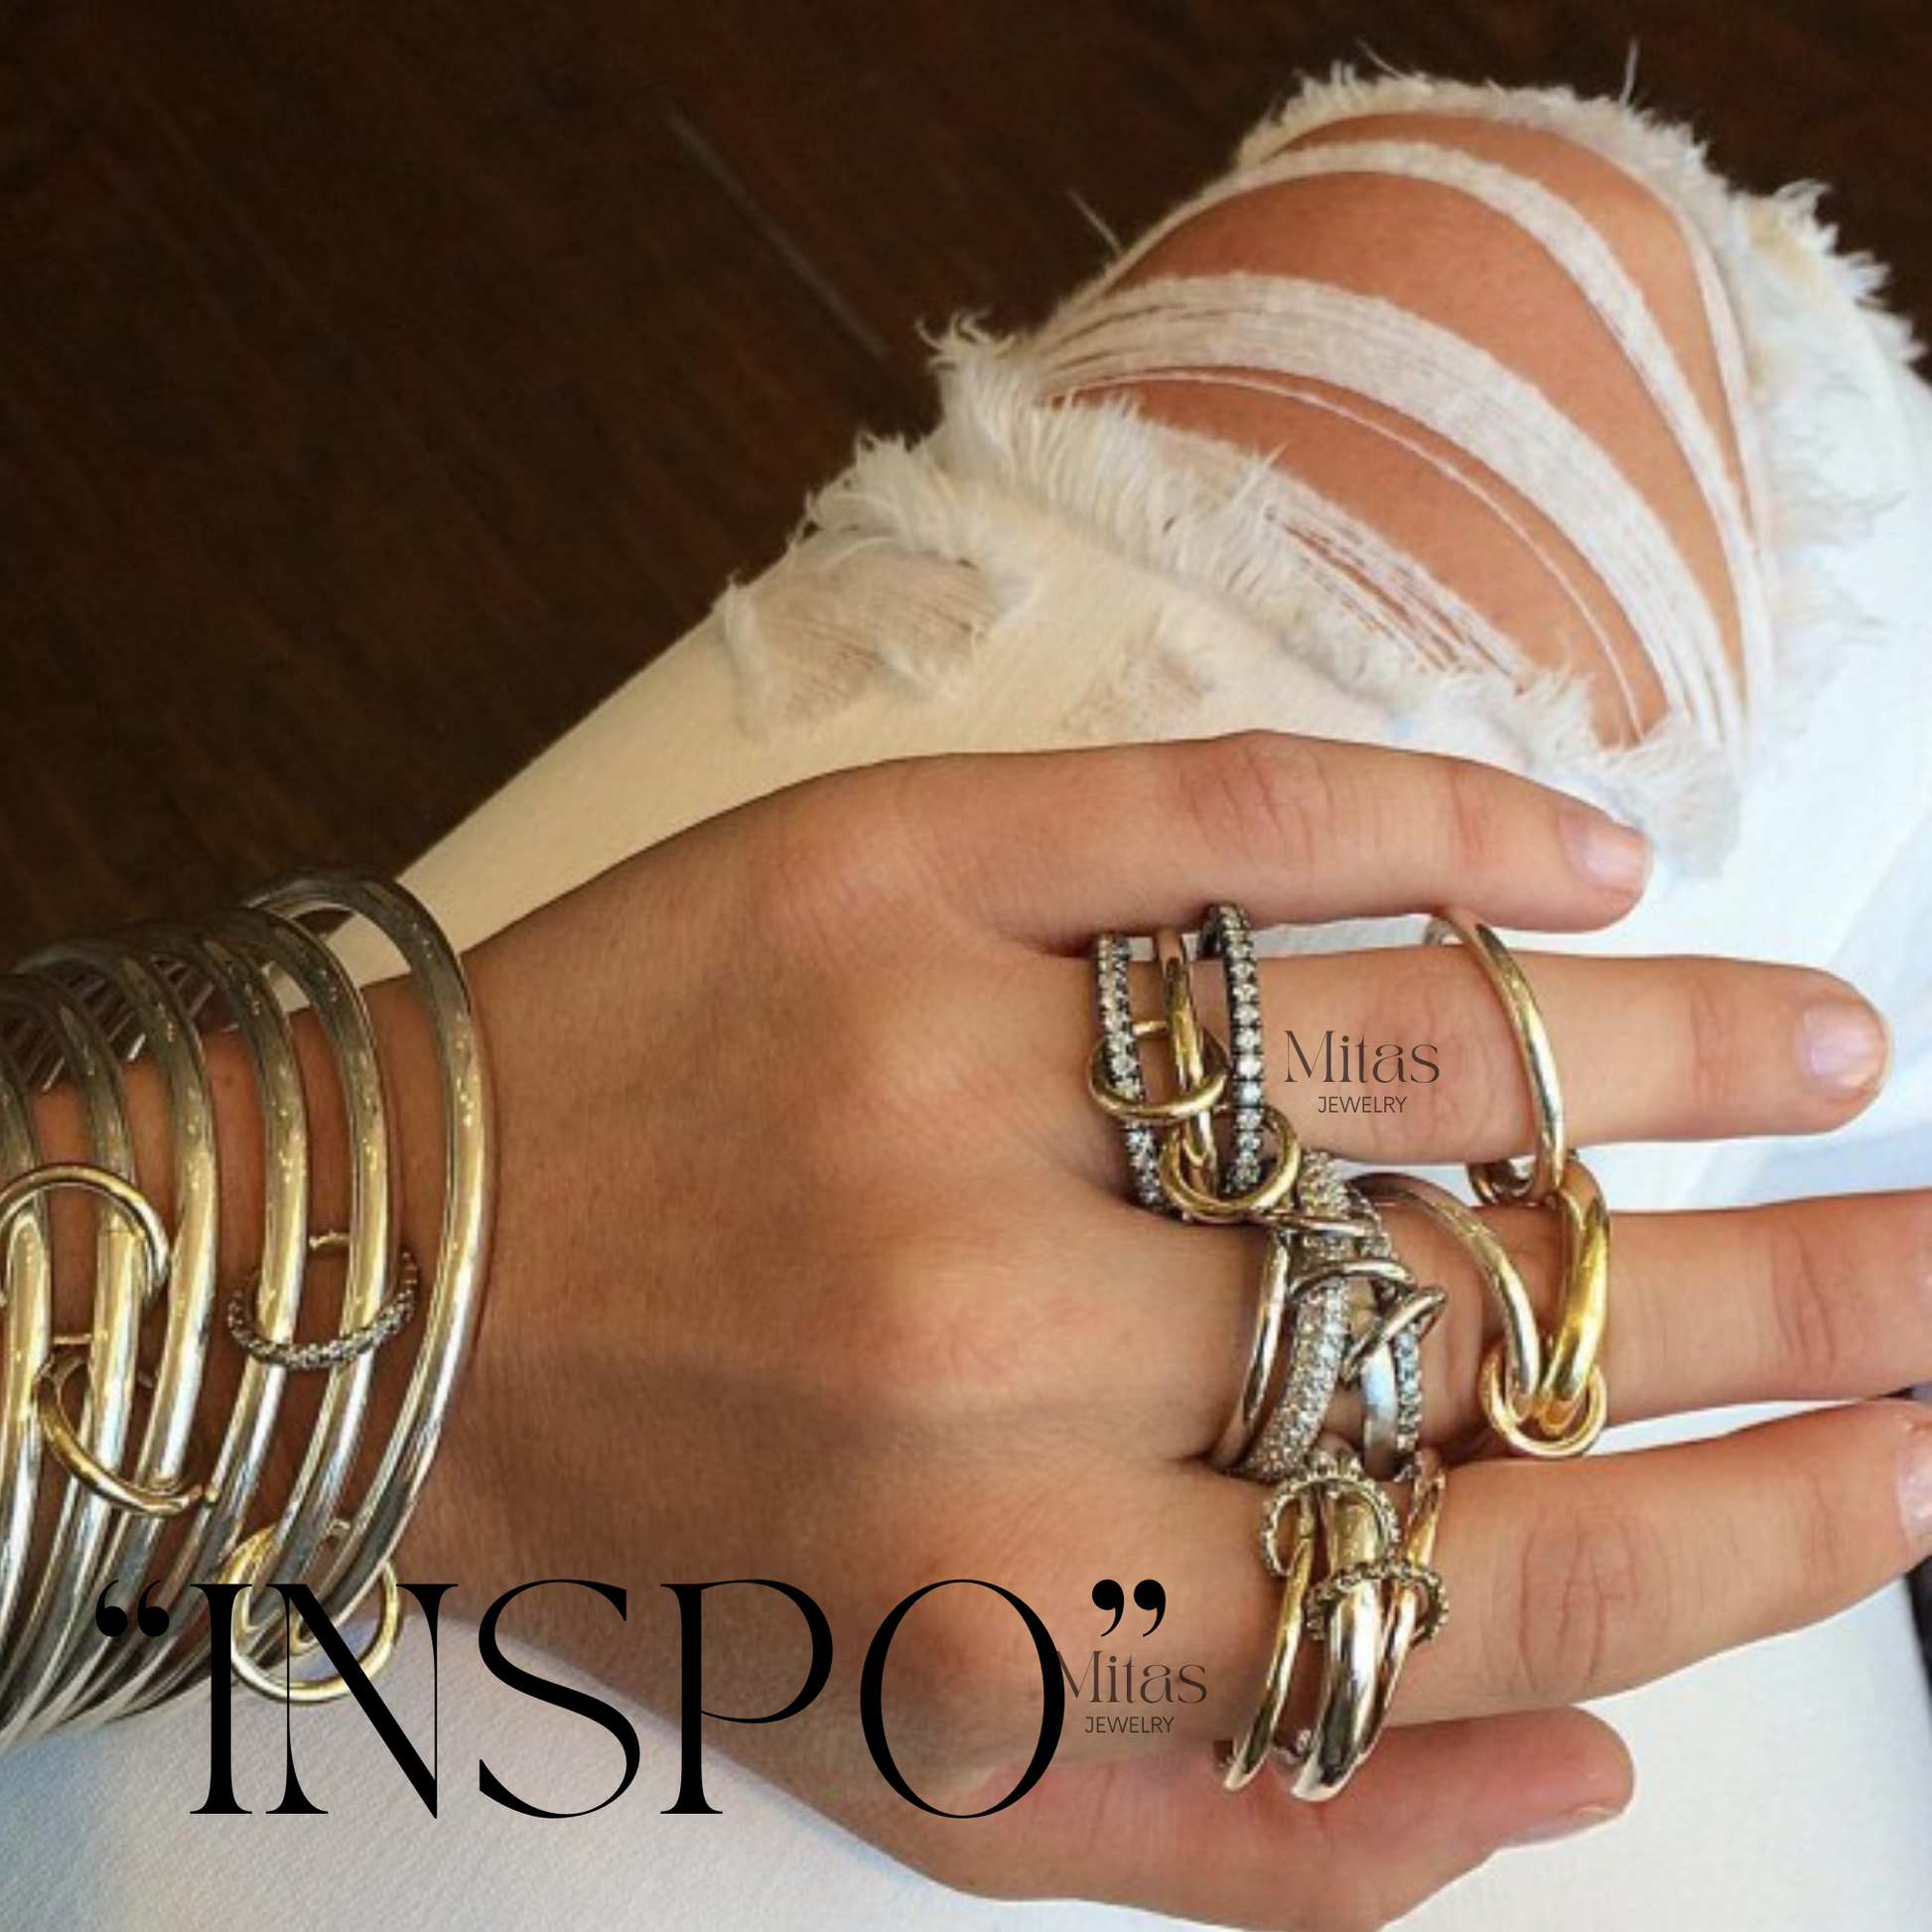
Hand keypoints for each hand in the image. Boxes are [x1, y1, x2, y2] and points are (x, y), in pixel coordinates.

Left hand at [401, 731, 1924, 1930]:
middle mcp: (1002, 1330)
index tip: (1910, 1468)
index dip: (1747, 1533)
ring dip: (1654, 1047)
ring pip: (1397, 1040)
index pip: (1483, 1575)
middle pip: (1482, 1301)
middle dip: (1775, 1291)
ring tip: (1823, 1048)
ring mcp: (951, 1063)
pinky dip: (1427, 820)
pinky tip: (1581, 858)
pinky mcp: (892, 867)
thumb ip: (1249, 1831)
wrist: (397, 1292)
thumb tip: (1585, 1762)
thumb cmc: (668, 1522)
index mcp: (1016, 1581)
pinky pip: (1216, 822)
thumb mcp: (918, 1761)